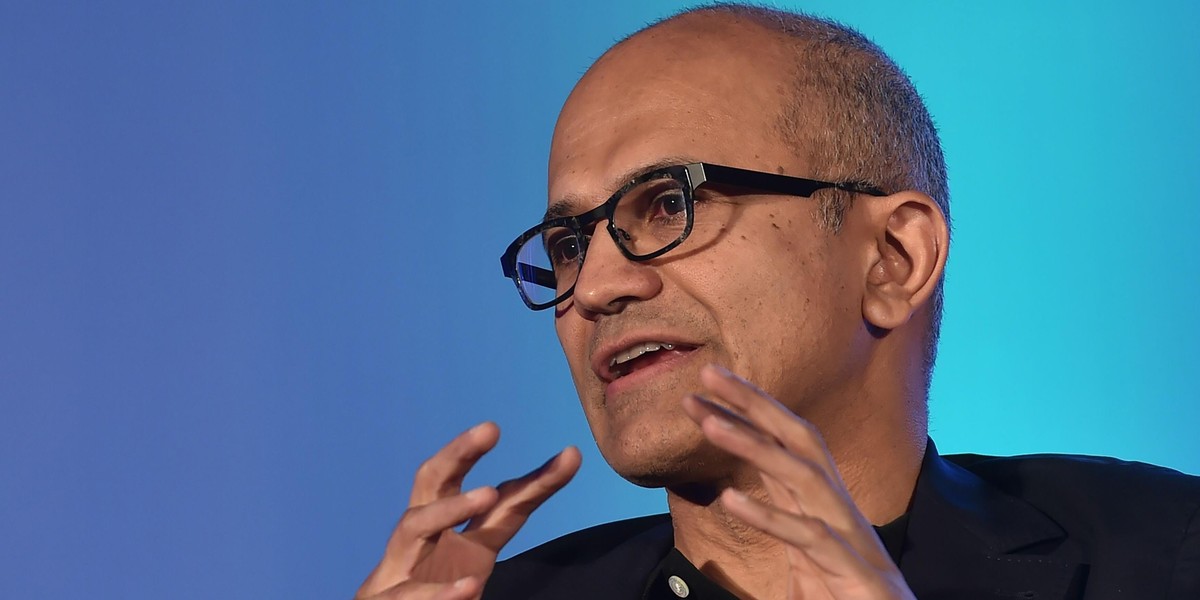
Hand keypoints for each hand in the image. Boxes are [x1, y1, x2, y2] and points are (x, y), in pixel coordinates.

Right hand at [356, 422, 580, 599]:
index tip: (571, 456)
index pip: (493, 498)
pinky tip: (469, 586)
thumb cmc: (436, 584)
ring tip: (486, 493)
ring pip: (414, 526)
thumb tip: (569, 456)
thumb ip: (512, 511)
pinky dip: (439, 592)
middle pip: (433, 482)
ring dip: (449, 508)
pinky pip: (407, 593)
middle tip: (490, 428)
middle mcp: (420, 537)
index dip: (532, 478)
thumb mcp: (481, 551)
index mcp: (450, 526)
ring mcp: (397, 567)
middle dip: (458, 452)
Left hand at [681, 365, 914, 599]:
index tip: (702, 387)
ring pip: (801, 475)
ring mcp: (846, 535)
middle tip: (708, 371)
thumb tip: (736, 497)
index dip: (745, 410)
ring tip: (708, 424)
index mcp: (818, 503)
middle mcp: (834, 508)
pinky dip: (770, 517)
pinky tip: (730, 500)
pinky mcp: (851, 570)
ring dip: (753, 445)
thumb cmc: (846, 597)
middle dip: (754, 402)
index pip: (781, 442)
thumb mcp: (802, 556)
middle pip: (795, 438)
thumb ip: (777, 523)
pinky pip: (808, 536)